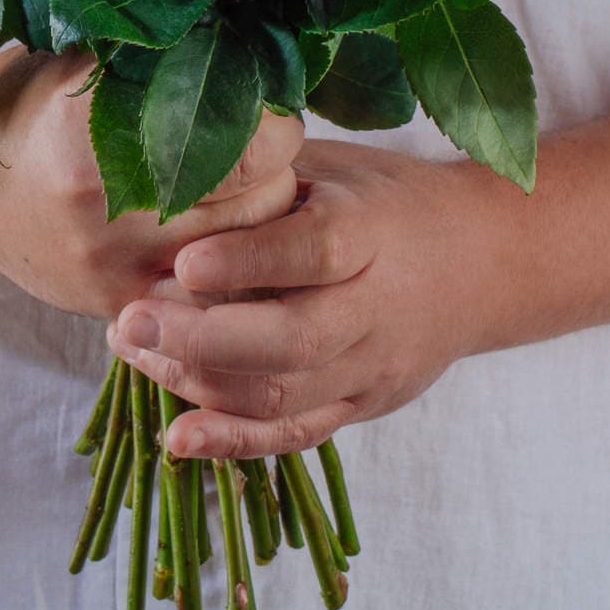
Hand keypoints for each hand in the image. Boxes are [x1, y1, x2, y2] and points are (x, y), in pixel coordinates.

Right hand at [0, 47, 302, 320]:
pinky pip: (213, 298)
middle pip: (258, 193)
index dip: (274, 119)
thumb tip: (257, 42)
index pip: (241, 133)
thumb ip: (167, 55)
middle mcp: (107, 200)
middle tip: (263, 150)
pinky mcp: (119, 305)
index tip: (268, 107)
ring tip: (242, 190)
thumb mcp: (90, 63)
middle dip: (276, 168)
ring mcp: (114, 262)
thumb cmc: (41, 112)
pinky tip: (222, 240)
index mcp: (99, 125)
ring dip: (261, 218)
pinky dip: (231, 269)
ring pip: (248, 249)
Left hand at [105, 139, 513, 458]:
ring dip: (198, 383)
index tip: (181, 261)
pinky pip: (297, 436)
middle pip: (295, 339)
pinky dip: (235, 442)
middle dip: (202, 338)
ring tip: (133, 350)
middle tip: (129, 320)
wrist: (480, 261)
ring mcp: (372, 367)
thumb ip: (266, 176)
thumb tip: (174, 172)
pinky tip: (179, 439)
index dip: (248, 259)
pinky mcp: (363, 405)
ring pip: (284, 394)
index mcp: (374, 230)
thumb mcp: (334, 166)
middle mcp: (377, 308)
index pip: (316, 250)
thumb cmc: (382, 198)